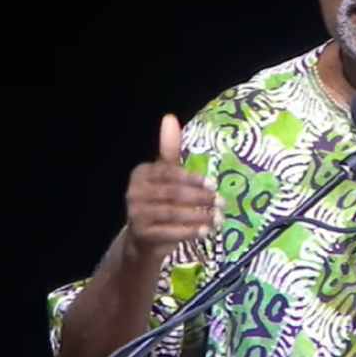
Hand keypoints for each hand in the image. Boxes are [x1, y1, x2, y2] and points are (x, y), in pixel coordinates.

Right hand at [123, 114, 223, 259]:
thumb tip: (169, 117)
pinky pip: (171, 232)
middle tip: (221, 201)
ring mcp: (136, 215)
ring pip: (174, 213)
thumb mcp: (165, 173)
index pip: (170, 173)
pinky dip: (190, 231)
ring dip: (200, 216)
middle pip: (173, 193)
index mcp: (141, 173)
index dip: (193, 178)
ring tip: (219, 217)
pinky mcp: (142, 235)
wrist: (143, 239)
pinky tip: (206, 231)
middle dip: (200, 198)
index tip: (213, 183)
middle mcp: (134, 192)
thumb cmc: (159, 200)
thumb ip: (169, 148)